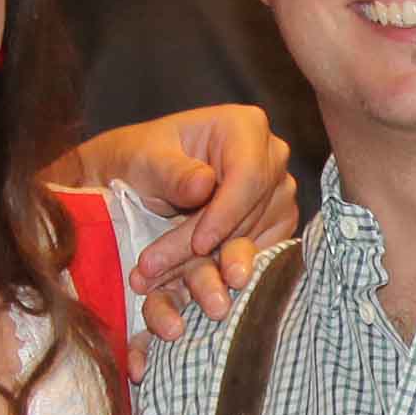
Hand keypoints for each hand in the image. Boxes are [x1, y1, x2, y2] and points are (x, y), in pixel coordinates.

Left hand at [68, 108, 301, 337]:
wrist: (138, 180)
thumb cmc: (141, 159)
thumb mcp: (144, 160)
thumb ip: (172, 173)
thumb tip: (203, 184)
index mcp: (246, 127)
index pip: (249, 176)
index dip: (226, 214)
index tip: (199, 244)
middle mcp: (272, 158)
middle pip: (250, 214)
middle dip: (208, 249)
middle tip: (160, 273)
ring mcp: (277, 194)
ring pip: (251, 240)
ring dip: (207, 268)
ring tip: (162, 285)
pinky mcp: (273, 226)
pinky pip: (254, 258)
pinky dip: (216, 273)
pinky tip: (184, 287)